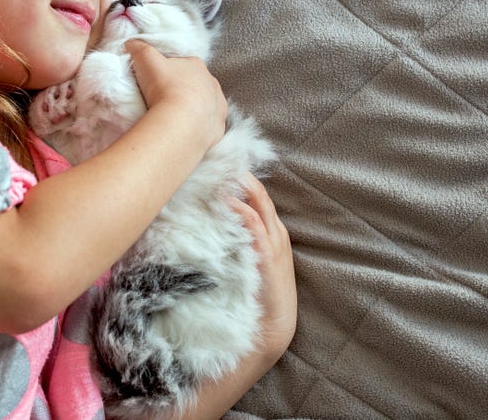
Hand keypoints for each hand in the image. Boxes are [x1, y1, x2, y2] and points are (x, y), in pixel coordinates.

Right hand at [125, 39, 226, 147]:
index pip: (184, 64)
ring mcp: (218, 107)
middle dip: (184, 90)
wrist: (179, 124)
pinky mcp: (218, 128)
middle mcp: (212, 84)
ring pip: (206, 105)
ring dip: (194, 109)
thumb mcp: (146, 61)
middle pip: (197, 84)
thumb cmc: (163, 88)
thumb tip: (131, 43)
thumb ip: (139, 48)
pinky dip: (200, 127)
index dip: (170, 71)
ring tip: (175, 117)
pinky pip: (209, 126)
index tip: (158, 81)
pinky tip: (186, 130)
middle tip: (165, 100)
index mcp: (197, 65)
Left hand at [230, 173, 296, 360]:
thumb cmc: (255, 297)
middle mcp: (276, 232)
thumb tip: (211, 225)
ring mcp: (274, 243)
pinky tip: (225, 200)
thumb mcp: (247, 263)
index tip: (217, 164)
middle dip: (238, 173)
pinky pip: (254, 224)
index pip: (257, 195)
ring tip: (217, 170)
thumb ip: (236, 243)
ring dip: (237, 185)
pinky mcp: (268, 255)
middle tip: (215, 157)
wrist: (270, 330)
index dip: (239, 178)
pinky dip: (241, 209)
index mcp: (272, 233)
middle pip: (258, 191)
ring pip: (258, 202)